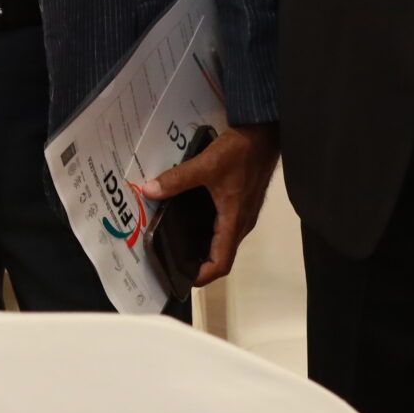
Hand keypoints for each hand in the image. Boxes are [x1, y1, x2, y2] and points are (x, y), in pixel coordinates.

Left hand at [132, 122, 279, 287]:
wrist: (264, 134)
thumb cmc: (240, 153)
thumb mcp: (206, 165)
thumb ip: (177, 179)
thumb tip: (149, 190)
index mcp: (234, 220)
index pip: (222, 262)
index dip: (204, 276)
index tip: (183, 278)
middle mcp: (241, 223)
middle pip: (222, 255)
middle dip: (199, 263)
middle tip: (172, 259)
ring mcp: (244, 213)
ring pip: (224, 241)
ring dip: (204, 247)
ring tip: (177, 242)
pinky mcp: (243, 202)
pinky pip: (225, 226)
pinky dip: (209, 231)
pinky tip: (190, 218)